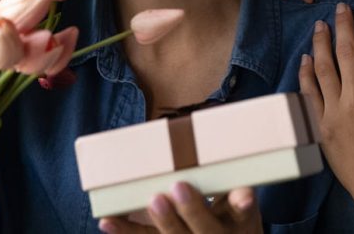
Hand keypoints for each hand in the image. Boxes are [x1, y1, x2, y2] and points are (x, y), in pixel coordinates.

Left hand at [98, 183, 261, 233]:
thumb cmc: (224, 207)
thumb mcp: (234, 191)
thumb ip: (222, 169)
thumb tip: (196, 130)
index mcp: (240, 219)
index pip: (244, 211)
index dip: (243, 203)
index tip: (244, 195)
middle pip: (208, 230)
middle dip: (194, 211)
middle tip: (179, 187)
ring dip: (165, 222)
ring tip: (153, 201)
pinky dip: (125, 230)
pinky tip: (108, 221)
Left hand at [298, 6, 353, 232]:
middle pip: (345, 53)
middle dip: (343, 26)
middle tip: (340, 8)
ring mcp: (334, 110)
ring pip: (323, 67)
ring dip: (321, 43)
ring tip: (320, 26)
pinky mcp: (319, 124)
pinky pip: (309, 92)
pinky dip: (306, 72)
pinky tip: (306, 58)